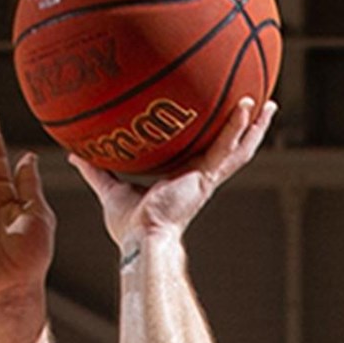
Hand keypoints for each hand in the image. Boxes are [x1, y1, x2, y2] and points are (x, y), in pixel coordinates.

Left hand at [70, 98, 276, 247]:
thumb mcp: (111, 190)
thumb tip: (76, 156)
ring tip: (267, 104)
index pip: (205, 155)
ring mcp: (205, 178)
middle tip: (259, 107)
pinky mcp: (206, 178)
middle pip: (230, 149)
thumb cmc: (129, 226)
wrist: (141, 238)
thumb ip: (96, 171)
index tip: (219, 124)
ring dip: (253, 127)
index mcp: (184, 180)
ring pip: (238, 148)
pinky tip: (245, 107)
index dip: (214, 140)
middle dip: (245, 130)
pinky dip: (237, 128)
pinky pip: (226, 148)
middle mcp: (199, 178)